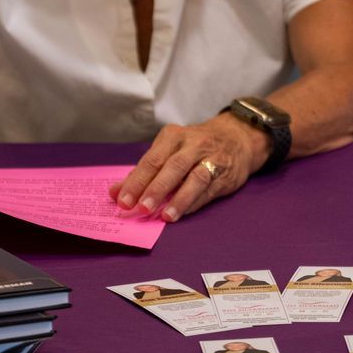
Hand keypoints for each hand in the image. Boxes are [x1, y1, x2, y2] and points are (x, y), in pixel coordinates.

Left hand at [112, 114, 268, 221]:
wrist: (237, 137)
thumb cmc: (194, 146)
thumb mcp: (169, 150)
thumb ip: (143, 172)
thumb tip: (115, 193)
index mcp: (174, 136)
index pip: (152, 159)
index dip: (136, 181)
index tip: (122, 200)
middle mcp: (194, 144)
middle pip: (173, 167)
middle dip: (156, 189)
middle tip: (141, 209)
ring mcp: (212, 158)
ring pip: (195, 178)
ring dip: (179, 199)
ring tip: (165, 216)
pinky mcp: (226, 174)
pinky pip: (209, 190)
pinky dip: (194, 203)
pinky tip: (181, 213)